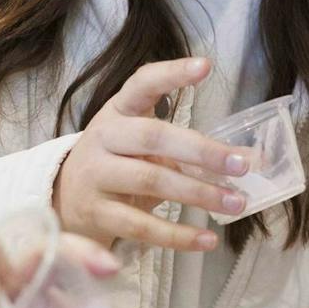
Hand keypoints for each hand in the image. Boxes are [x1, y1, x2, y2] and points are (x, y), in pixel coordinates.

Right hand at [54, 57, 256, 251]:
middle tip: (240, 164)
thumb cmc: (116, 164)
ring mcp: (96, 175)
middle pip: (152, 136)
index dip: (172, 74)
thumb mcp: (137, 142)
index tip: (205, 67)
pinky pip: (141, 226)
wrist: (63, 200)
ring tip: (235, 203)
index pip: (142, 84)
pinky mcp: (96, 213)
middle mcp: (103, 137)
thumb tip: (244, 158)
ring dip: (198, 194)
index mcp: (117, 111)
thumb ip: (181, 144)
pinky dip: (177, 236)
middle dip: (200, 150)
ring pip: (151, 180)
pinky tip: (208, 240)